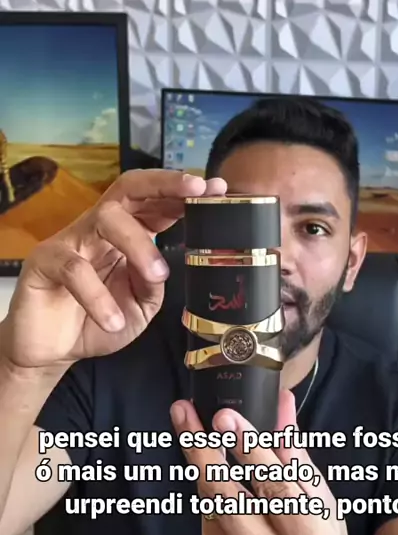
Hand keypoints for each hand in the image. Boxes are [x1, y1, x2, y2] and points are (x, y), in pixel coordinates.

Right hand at [0, 170, 225, 370]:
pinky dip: (99, 296)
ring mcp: (70, 240)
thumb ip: (154, 286)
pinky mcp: (45, 262)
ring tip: (157, 275)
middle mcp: (99, 228)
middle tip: (195, 191)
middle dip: (165, 183)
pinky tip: (112, 319)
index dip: (184, 194)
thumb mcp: (140, 307)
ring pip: (106, 218)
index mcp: (126, 234)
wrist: (52, 351)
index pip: (155, 202)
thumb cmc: (98, 320)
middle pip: (128, 187)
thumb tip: (163, 267)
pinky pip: (75, 267)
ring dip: (138, 244)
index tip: (216, 189)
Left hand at [170, 388, 357, 534]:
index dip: (249, 450)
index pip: (275, 487)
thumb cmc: (320, 533)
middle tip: (188, 415)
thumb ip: (294, 449)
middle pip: (229, 499)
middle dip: (204, 452)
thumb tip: (281, 402)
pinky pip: (208, 514)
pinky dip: (207, 483)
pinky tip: (206, 461)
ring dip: (197, 460)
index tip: (227, 418)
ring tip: (186, 423)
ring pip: (211, 504)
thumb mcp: (320, 492)